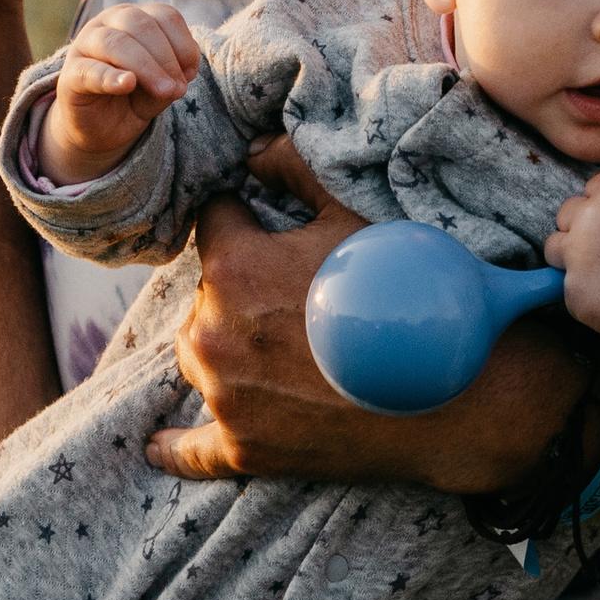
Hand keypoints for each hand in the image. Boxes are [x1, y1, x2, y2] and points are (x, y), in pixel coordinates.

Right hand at [37, 2, 201, 184]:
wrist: (98, 130)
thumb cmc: (132, 99)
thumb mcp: (159, 88)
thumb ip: (171, 78)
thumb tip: (182, 76)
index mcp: (134, 18)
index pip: (164, 15)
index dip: (183, 42)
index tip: (191, 73)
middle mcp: (108, 22)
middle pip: (140, 24)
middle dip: (165, 56)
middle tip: (179, 88)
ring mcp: (85, 45)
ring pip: (116, 42)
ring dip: (146, 67)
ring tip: (164, 91)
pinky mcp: (70, 75)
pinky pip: (90, 70)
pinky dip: (110, 76)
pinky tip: (126, 84)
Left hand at [146, 141, 584, 490]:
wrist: (444, 391)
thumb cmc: (399, 292)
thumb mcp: (351, 214)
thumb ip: (294, 167)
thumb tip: (253, 149)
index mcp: (233, 268)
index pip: (214, 220)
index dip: (244, 217)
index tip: (268, 225)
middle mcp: (213, 333)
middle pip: (205, 292)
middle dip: (237, 286)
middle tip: (296, 293)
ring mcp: (224, 397)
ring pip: (199, 354)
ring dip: (224, 344)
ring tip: (280, 344)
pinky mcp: (241, 449)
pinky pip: (191, 450)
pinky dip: (174, 446)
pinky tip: (155, 445)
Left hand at [547, 176, 599, 374]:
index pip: (590, 187)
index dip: (599, 206)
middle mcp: (590, 219)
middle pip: (566, 213)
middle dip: (579, 229)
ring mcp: (578, 253)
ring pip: (553, 247)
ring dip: (568, 257)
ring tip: (596, 273)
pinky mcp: (572, 287)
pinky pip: (567, 285)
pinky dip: (583, 292)